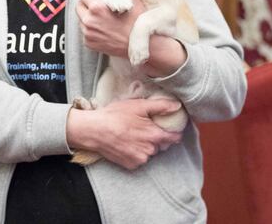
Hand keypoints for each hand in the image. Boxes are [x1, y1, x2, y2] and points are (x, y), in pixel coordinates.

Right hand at [66, 98, 183, 169]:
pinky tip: (128, 143)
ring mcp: (140, 159)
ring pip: (150, 152)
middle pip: (162, 144)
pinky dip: (137, 152)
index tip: (169, 126)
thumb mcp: (138, 105)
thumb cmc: (115, 116)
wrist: (94, 130)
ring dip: (146, 145)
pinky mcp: (130, 165)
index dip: (174, 131)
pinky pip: (140, 158)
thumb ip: (161, 106)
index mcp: (154, 136)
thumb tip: (177, 106)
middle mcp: (150, 151)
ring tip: (133, 134)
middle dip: (157, 137)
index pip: (175, 137)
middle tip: (144, 127)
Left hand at [76, 0, 145, 57]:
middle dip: (86, 2)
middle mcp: (89, 21)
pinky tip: (104, 28)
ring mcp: (88, 34)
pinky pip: (85, 31)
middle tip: (100, 5)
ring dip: (88, 15)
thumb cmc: (137, 19)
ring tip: (103, 17)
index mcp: (97, 7)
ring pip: (81, 18)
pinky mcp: (89, 43)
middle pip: (79, 5)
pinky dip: (91, 28)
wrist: (141, 44)